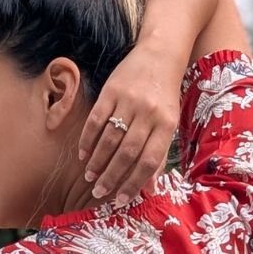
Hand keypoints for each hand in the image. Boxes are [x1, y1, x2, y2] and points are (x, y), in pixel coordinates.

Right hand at [78, 42, 183, 206]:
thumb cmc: (165, 95)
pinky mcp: (111, 90)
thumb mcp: (169, 123)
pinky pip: (97, 119)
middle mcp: (148, 113)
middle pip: (127, 153)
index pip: (148, 161)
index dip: (134, 183)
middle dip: (112, 177)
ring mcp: (128, 101)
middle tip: (100, 192)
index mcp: (166, 124)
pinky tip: (83, 153)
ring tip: (90, 176)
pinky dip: (88, 139)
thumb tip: (150, 188)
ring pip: (110, 138)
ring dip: (98, 161)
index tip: (121, 199)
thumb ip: (159, 155)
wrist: (160, 54)